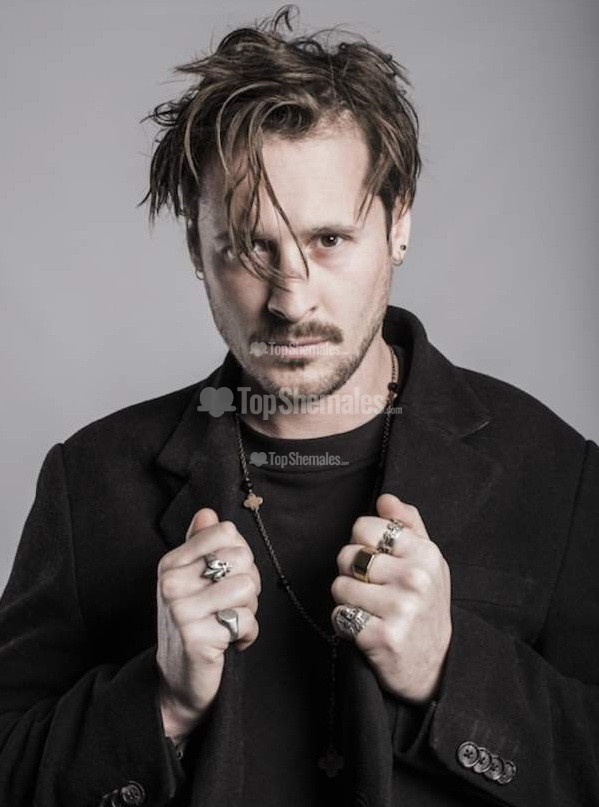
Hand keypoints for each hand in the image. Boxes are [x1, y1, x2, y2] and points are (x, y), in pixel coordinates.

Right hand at [156, 509, 260, 738]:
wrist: (177, 681)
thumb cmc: (193, 624)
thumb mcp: (191, 581)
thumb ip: (199, 546)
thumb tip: (208, 513)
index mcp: (171, 563)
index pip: (226, 532)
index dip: (240, 555)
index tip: (228, 578)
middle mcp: (172, 582)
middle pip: (242, 558)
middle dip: (249, 584)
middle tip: (231, 606)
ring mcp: (182, 610)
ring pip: (248, 587)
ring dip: (249, 610)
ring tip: (229, 623)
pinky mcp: (197, 637)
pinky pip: (246, 621)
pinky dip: (247, 635)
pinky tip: (229, 643)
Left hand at [331, 493, 451, 704]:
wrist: (436, 665)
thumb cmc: (426, 605)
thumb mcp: (427, 560)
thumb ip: (407, 524)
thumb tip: (385, 498)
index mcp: (426, 553)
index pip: (365, 527)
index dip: (362, 542)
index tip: (375, 558)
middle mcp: (415, 578)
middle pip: (348, 555)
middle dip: (352, 571)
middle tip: (372, 588)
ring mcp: (400, 608)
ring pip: (340, 586)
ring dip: (348, 599)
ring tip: (370, 608)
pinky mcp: (383, 637)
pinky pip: (339, 616)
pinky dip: (346, 622)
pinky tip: (366, 627)